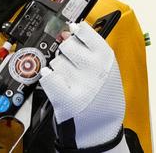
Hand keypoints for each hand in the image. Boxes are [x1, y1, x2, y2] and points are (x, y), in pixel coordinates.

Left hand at [39, 22, 125, 148]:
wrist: (103, 125)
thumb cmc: (104, 94)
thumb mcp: (108, 67)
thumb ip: (91, 47)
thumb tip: (70, 29)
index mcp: (106, 57)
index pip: (84, 31)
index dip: (76, 31)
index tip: (73, 32)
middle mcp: (94, 68)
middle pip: (66, 44)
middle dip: (66, 52)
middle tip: (73, 63)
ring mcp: (80, 83)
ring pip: (55, 61)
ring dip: (58, 68)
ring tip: (69, 79)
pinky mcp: (66, 99)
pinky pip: (47, 77)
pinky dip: (47, 78)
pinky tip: (55, 82)